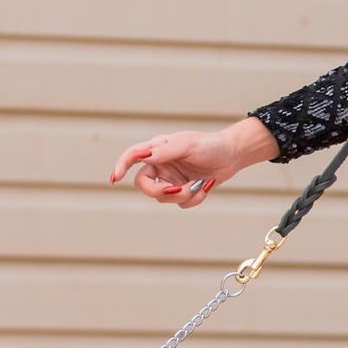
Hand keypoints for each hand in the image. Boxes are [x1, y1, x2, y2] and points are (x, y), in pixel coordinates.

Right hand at [110, 118, 276, 208]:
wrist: (232, 156)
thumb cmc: (209, 145)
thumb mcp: (187, 145)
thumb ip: (165, 151)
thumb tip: (142, 157)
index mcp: (158, 149)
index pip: (132, 157)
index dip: (121, 166)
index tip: (115, 178)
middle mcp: (161, 165)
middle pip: (143, 185)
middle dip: (158, 191)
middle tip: (175, 189)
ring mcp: (171, 179)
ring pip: (164, 197)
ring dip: (184, 194)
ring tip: (201, 183)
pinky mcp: (183, 191)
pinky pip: (181, 203)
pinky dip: (195, 198)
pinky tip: (206, 186)